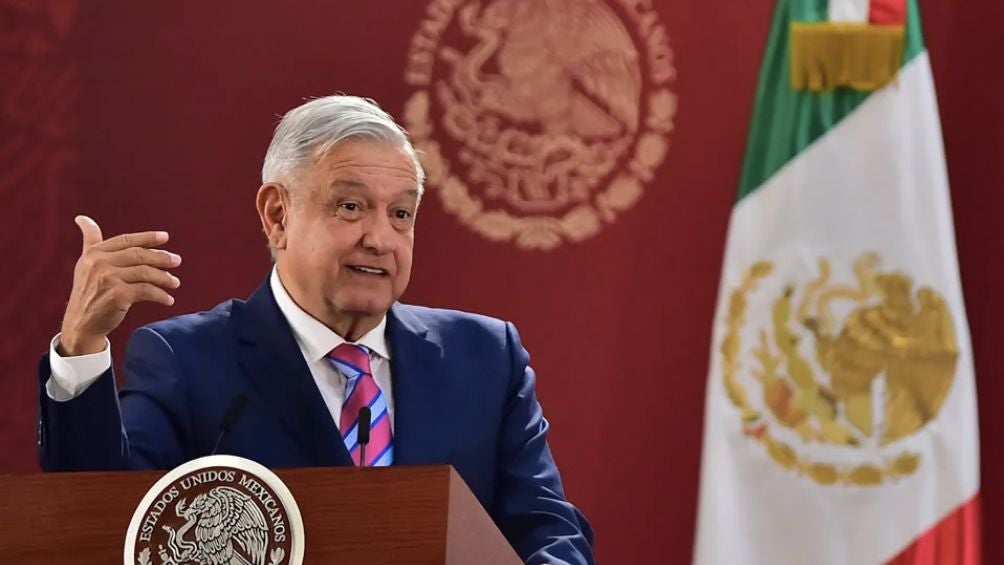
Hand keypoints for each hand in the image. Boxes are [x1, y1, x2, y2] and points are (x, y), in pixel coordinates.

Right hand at [58, 215, 181, 355]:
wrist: (80, 324)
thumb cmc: (88, 293)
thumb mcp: (85, 264)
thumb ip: (90, 241)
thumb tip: (82, 218)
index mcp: (93, 253)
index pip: (125, 240)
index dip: (147, 237)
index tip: (165, 237)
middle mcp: (98, 263)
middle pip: (138, 255)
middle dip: (161, 257)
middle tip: (177, 261)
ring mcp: (107, 279)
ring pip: (145, 272)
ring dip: (164, 278)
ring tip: (175, 283)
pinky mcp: (117, 295)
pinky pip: (147, 291)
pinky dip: (160, 295)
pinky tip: (168, 299)